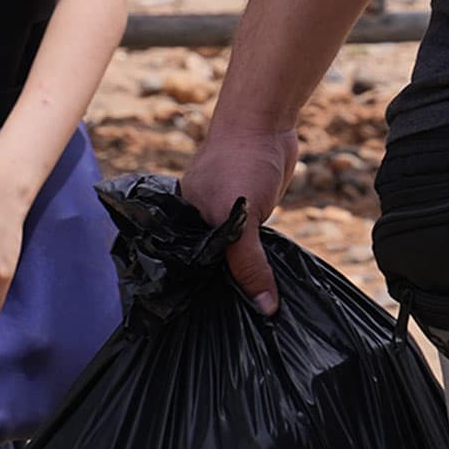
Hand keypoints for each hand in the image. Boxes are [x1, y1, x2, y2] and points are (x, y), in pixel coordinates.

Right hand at [180, 124, 301, 314]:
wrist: (267, 122)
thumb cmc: (242, 161)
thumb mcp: (239, 216)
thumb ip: (247, 262)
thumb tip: (264, 307)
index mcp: (179, 222)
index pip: (184, 271)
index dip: (198, 296)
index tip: (211, 327)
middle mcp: (197, 222)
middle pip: (208, 267)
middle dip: (222, 291)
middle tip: (241, 327)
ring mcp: (223, 217)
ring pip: (232, 258)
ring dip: (245, 278)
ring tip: (258, 312)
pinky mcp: (248, 213)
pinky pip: (250, 246)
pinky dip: (259, 262)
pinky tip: (268, 283)